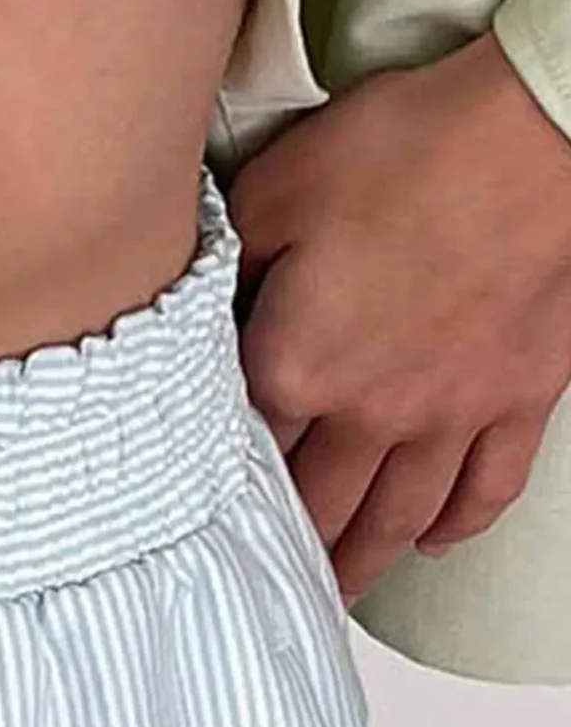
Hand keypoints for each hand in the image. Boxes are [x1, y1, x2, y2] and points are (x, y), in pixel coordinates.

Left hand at [226, 29, 570, 603]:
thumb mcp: (281, 186)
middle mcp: (370, 413)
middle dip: (283, 548)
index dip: (213, 473)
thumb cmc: (415, 147)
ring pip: (393, 518)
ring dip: (359, 563)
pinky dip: (456, 526)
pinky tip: (433, 542)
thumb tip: (204, 293)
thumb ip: (232, 254)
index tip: (192, 500)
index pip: (238, 445)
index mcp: (297, 367)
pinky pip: (484, 488)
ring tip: (330, 593)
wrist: (544, 134)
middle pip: (314, 506)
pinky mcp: (519, 400)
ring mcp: (451, 415)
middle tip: (257, 579)